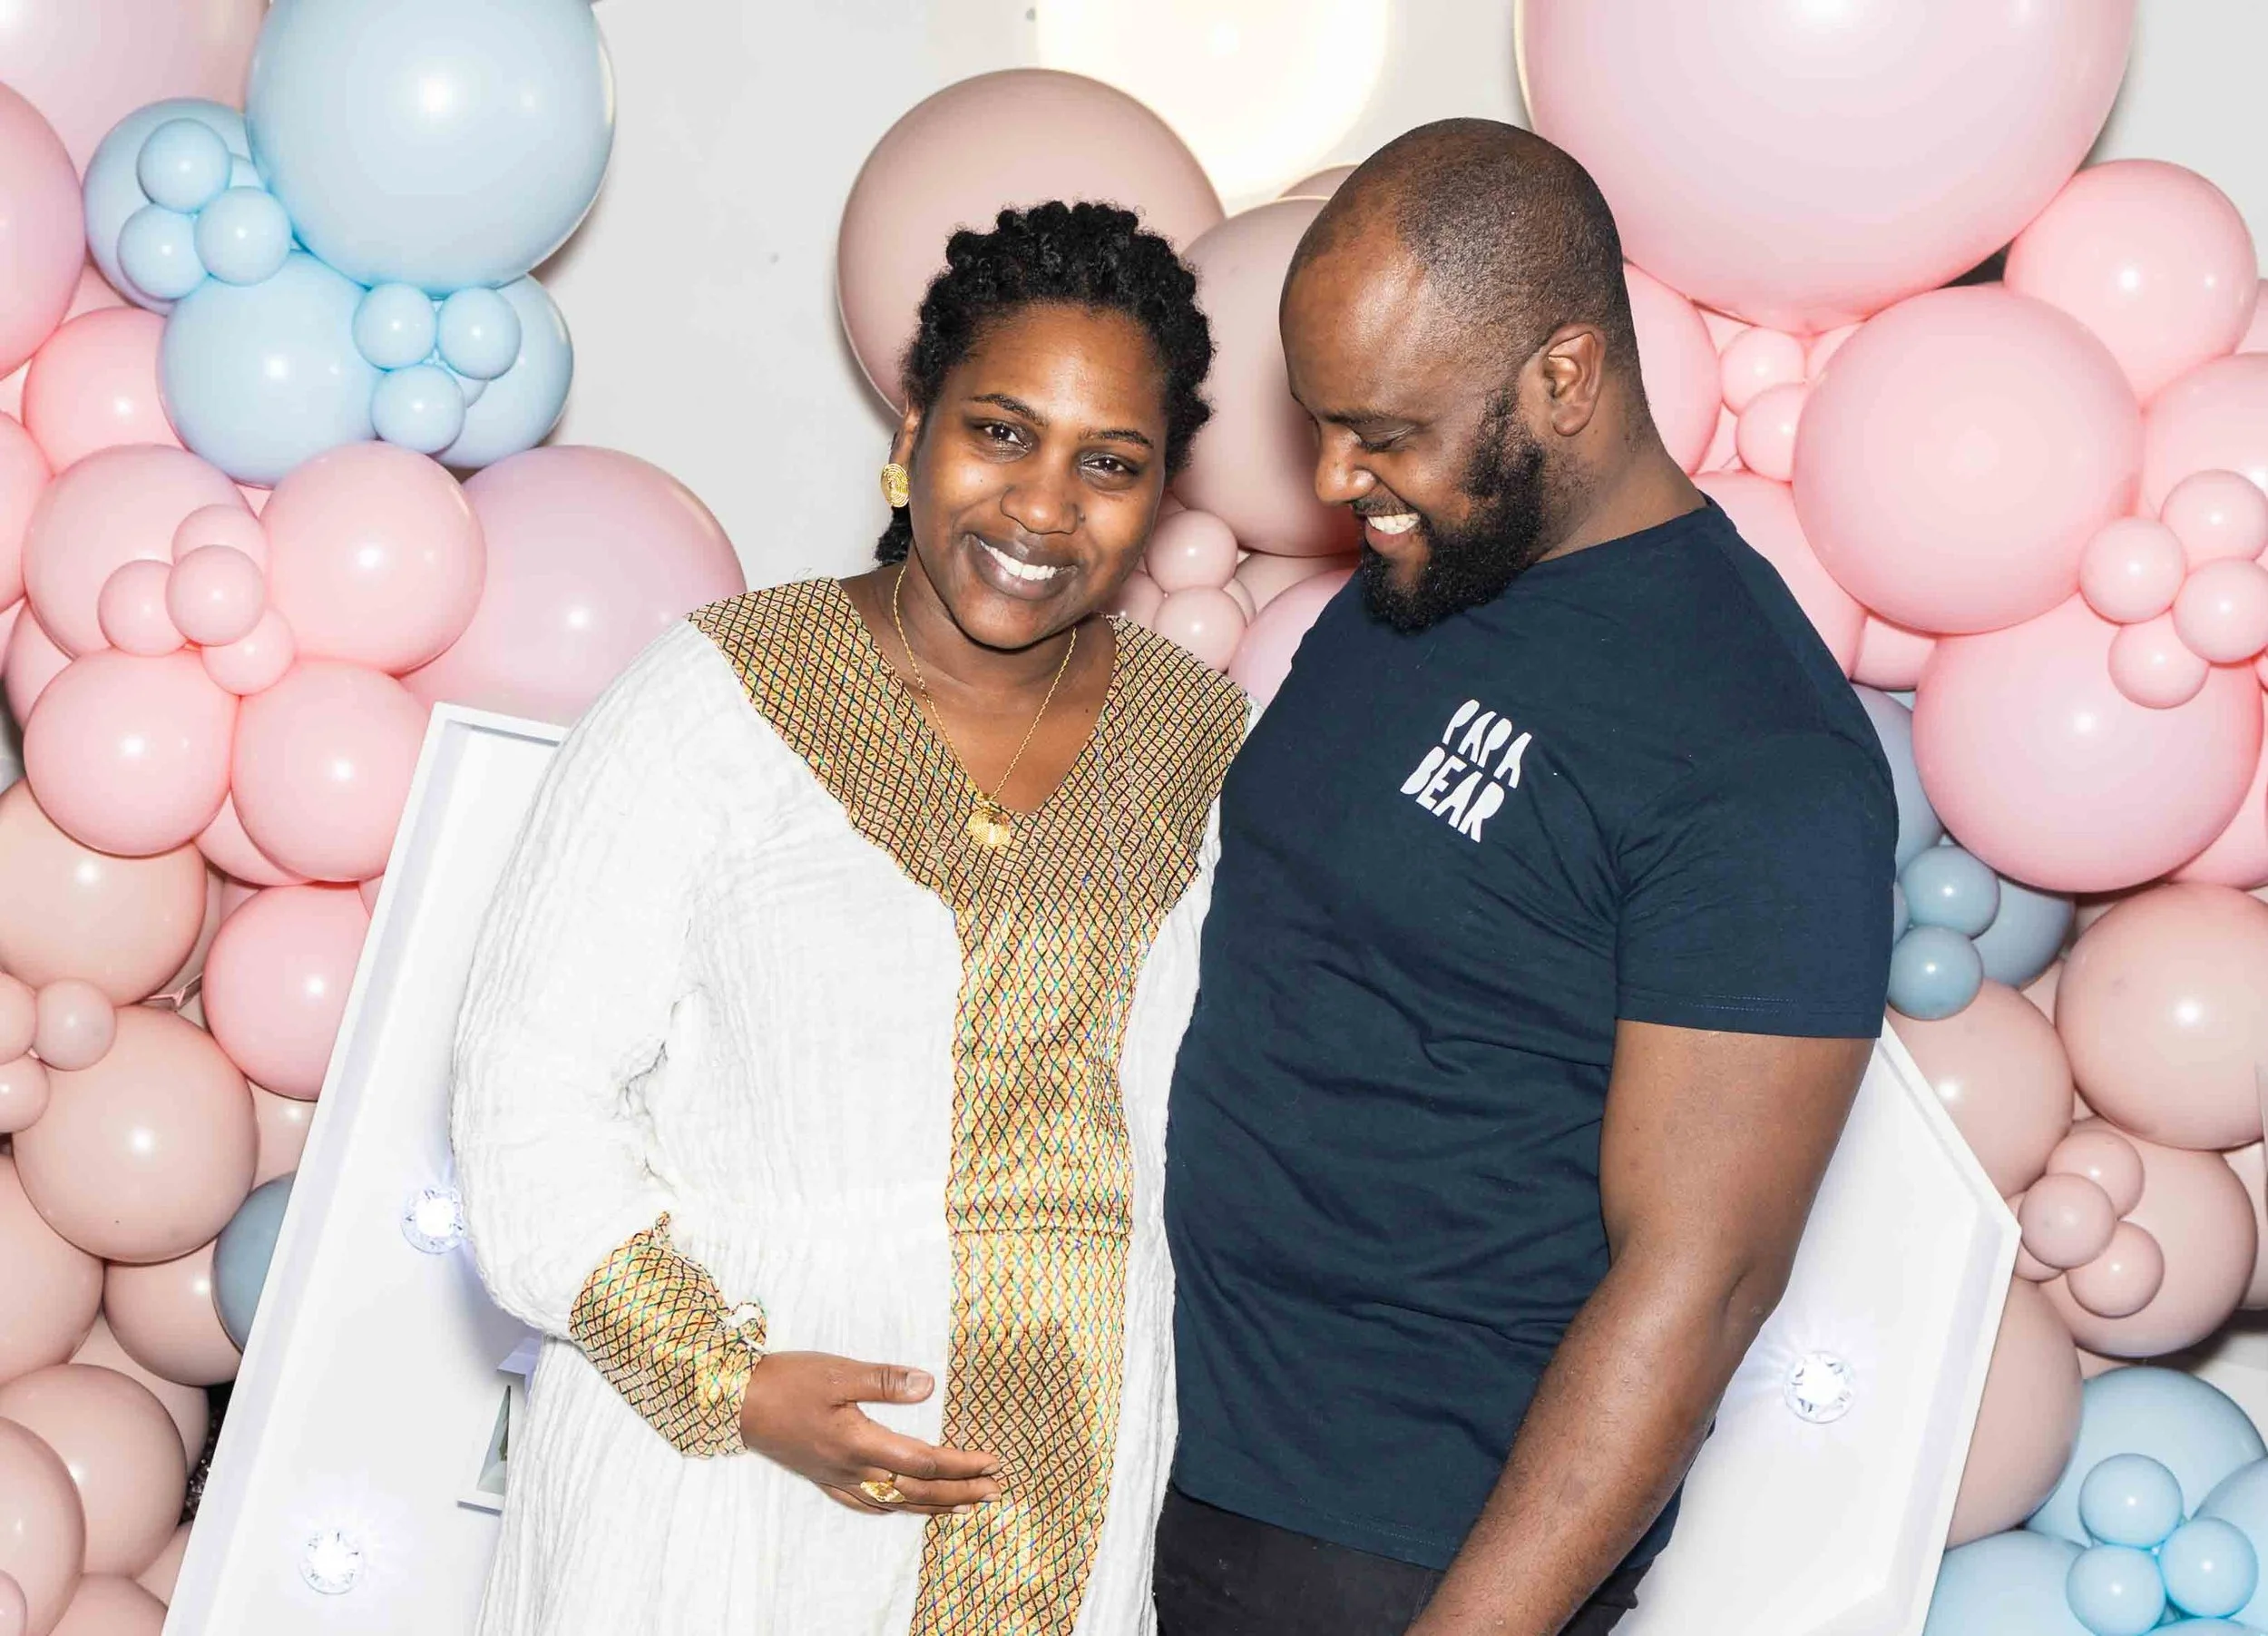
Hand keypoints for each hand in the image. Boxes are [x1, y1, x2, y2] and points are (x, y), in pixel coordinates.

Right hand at [737, 1351, 1003, 1515]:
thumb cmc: (787, 1382)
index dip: (961, 1465)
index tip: (991, 1461)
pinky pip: (868, 1503)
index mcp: (859, 1445)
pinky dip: (895, 1507)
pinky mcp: (823, 1476)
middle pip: (916, 1490)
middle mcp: (852, 1470)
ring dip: (934, 1505)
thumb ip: (884, 1381)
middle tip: (995, 1490)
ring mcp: (837, 1478)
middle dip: (960, 1492)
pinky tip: (902, 1506)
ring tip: (965, 1506)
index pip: (923, 1462)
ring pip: (895, 1503)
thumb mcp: (837, 1372)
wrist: (736, 1403)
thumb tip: (928, 1386)